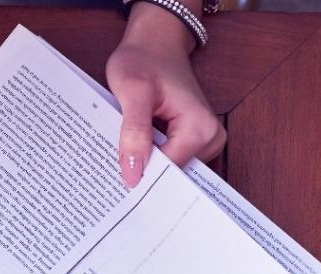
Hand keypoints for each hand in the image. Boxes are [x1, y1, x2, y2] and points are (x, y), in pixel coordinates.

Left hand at [107, 2, 224, 187]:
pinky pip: (167, 159)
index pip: (169, 173)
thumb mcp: (133, 92)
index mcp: (200, 128)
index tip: (114, 186)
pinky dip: (147, 157)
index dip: (140, 178)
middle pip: (170, 174)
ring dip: (143, 164)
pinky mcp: (191, 139)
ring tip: (120, 155)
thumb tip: (133, 174)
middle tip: (111, 172)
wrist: (154, 41)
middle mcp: (209, 137)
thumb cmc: (144, 58)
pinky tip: (130, 150)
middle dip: (142, 172)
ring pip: (167, 169)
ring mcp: (202, 140)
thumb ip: (134, 133)